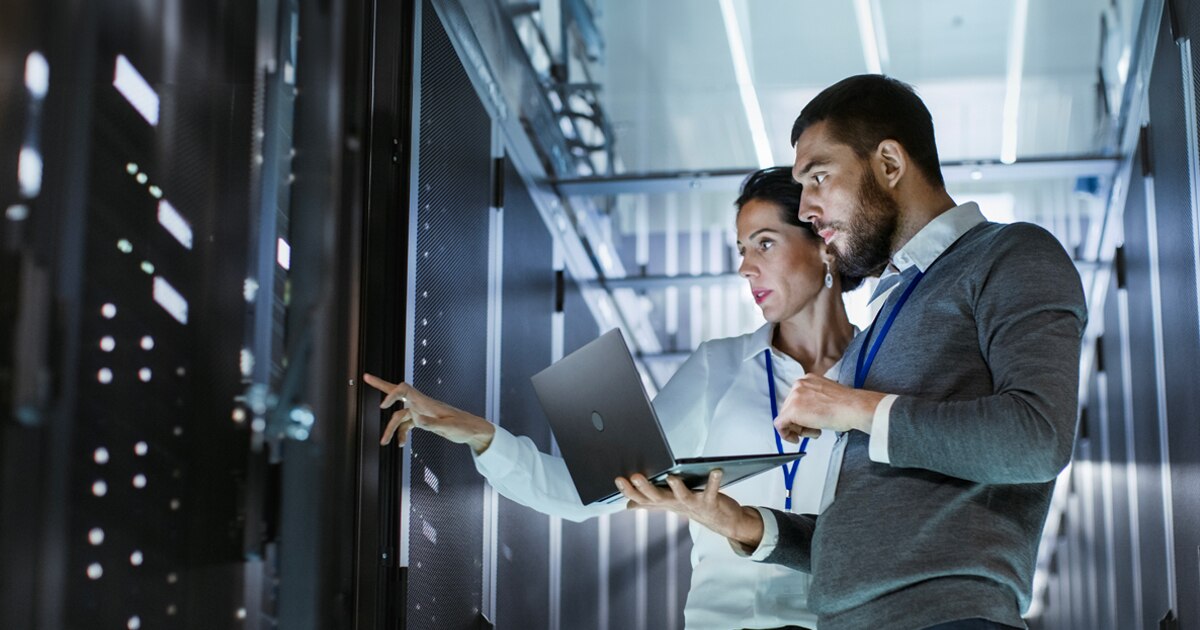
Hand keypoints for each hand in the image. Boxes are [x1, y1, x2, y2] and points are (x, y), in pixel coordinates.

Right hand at [362, 373, 495, 453]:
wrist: (473, 430)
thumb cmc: (463, 427)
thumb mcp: (448, 427)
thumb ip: (432, 424)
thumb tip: (417, 421)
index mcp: (426, 402)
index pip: (404, 389)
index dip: (391, 394)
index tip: (383, 406)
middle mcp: (421, 404)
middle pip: (397, 392)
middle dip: (381, 386)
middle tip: (366, 377)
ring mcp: (421, 412)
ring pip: (399, 416)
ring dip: (390, 428)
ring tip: (383, 442)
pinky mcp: (423, 420)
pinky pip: (407, 425)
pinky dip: (402, 434)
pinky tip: (401, 444)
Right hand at [615, 470, 764, 550]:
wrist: (722, 522)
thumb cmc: (694, 507)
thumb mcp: (670, 504)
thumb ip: (650, 502)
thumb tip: (628, 506)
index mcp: (665, 502)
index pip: (642, 498)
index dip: (629, 491)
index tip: (618, 479)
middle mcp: (676, 504)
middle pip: (658, 498)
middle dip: (645, 488)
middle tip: (635, 476)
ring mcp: (693, 504)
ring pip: (683, 497)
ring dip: (677, 488)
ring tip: (671, 477)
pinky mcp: (711, 502)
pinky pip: (712, 491)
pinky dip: (714, 481)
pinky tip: (716, 470)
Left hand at [774, 373, 884, 442]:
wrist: (853, 408)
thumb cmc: (847, 405)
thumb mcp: (827, 396)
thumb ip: (814, 400)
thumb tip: (808, 412)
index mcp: (808, 379)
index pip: (796, 399)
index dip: (801, 415)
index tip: (806, 422)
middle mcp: (798, 385)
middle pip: (789, 408)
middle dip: (799, 422)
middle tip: (812, 429)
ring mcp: (794, 396)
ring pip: (785, 417)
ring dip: (798, 429)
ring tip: (814, 431)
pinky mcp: (792, 410)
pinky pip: (780, 425)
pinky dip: (786, 435)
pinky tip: (796, 439)